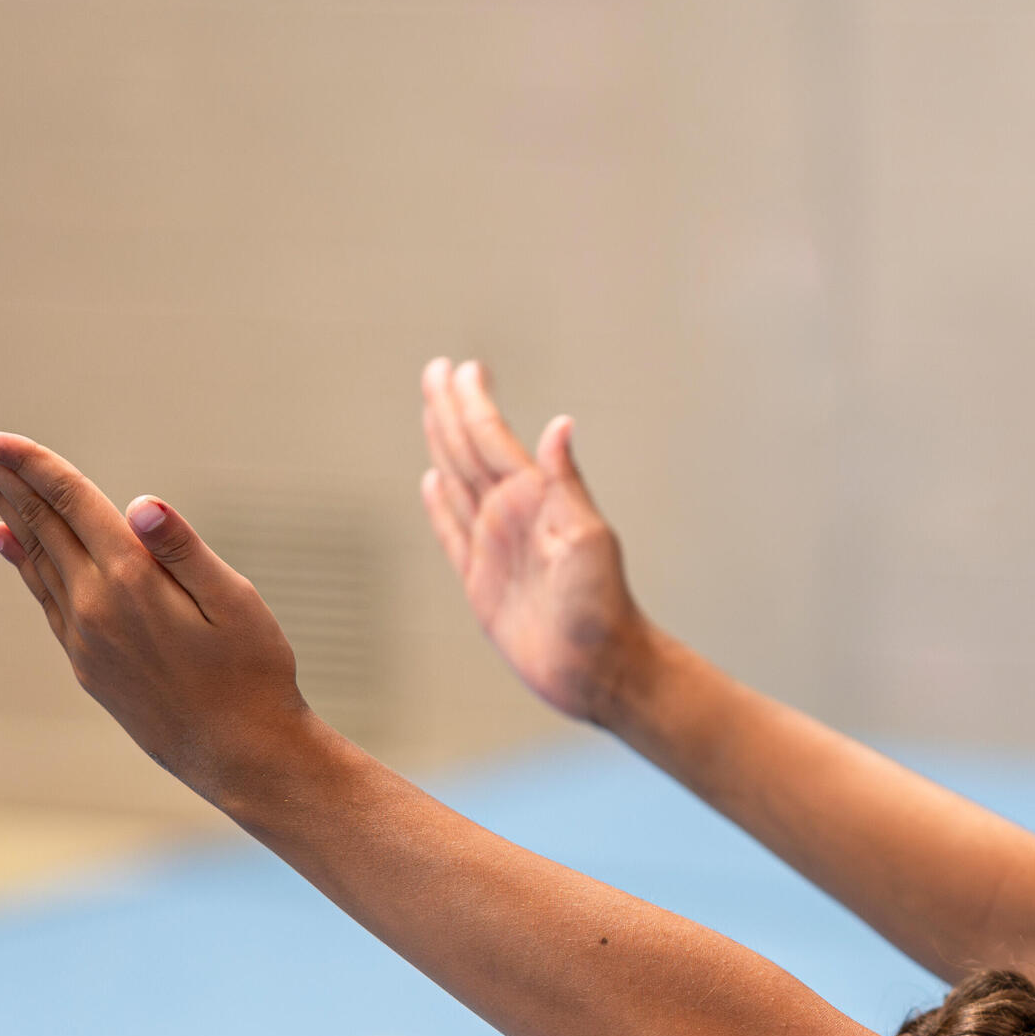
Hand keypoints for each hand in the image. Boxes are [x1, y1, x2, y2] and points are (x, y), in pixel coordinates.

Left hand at [0, 425, 313, 798]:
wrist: (238, 756)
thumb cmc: (254, 676)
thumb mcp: (239, 605)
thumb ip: (187, 551)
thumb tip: (142, 503)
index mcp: (133, 580)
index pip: (68, 501)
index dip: (26, 461)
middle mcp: (95, 605)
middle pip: (37, 522)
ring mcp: (84, 636)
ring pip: (33, 555)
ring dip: (1, 509)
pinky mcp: (86, 661)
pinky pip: (42, 594)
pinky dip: (20, 558)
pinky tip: (3, 537)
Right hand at [419, 357, 646, 722]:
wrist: (599, 668)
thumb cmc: (604, 606)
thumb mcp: (588, 538)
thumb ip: (566, 483)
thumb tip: (559, 425)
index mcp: (535, 501)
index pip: (494, 440)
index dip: (474, 404)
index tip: (462, 367)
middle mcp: (512, 517)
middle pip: (470, 451)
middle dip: (451, 411)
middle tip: (437, 370)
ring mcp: (496, 546)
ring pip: (459, 483)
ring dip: (443, 445)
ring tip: (431, 410)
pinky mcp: (482, 582)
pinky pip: (453, 534)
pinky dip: (440, 506)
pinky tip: (431, 482)